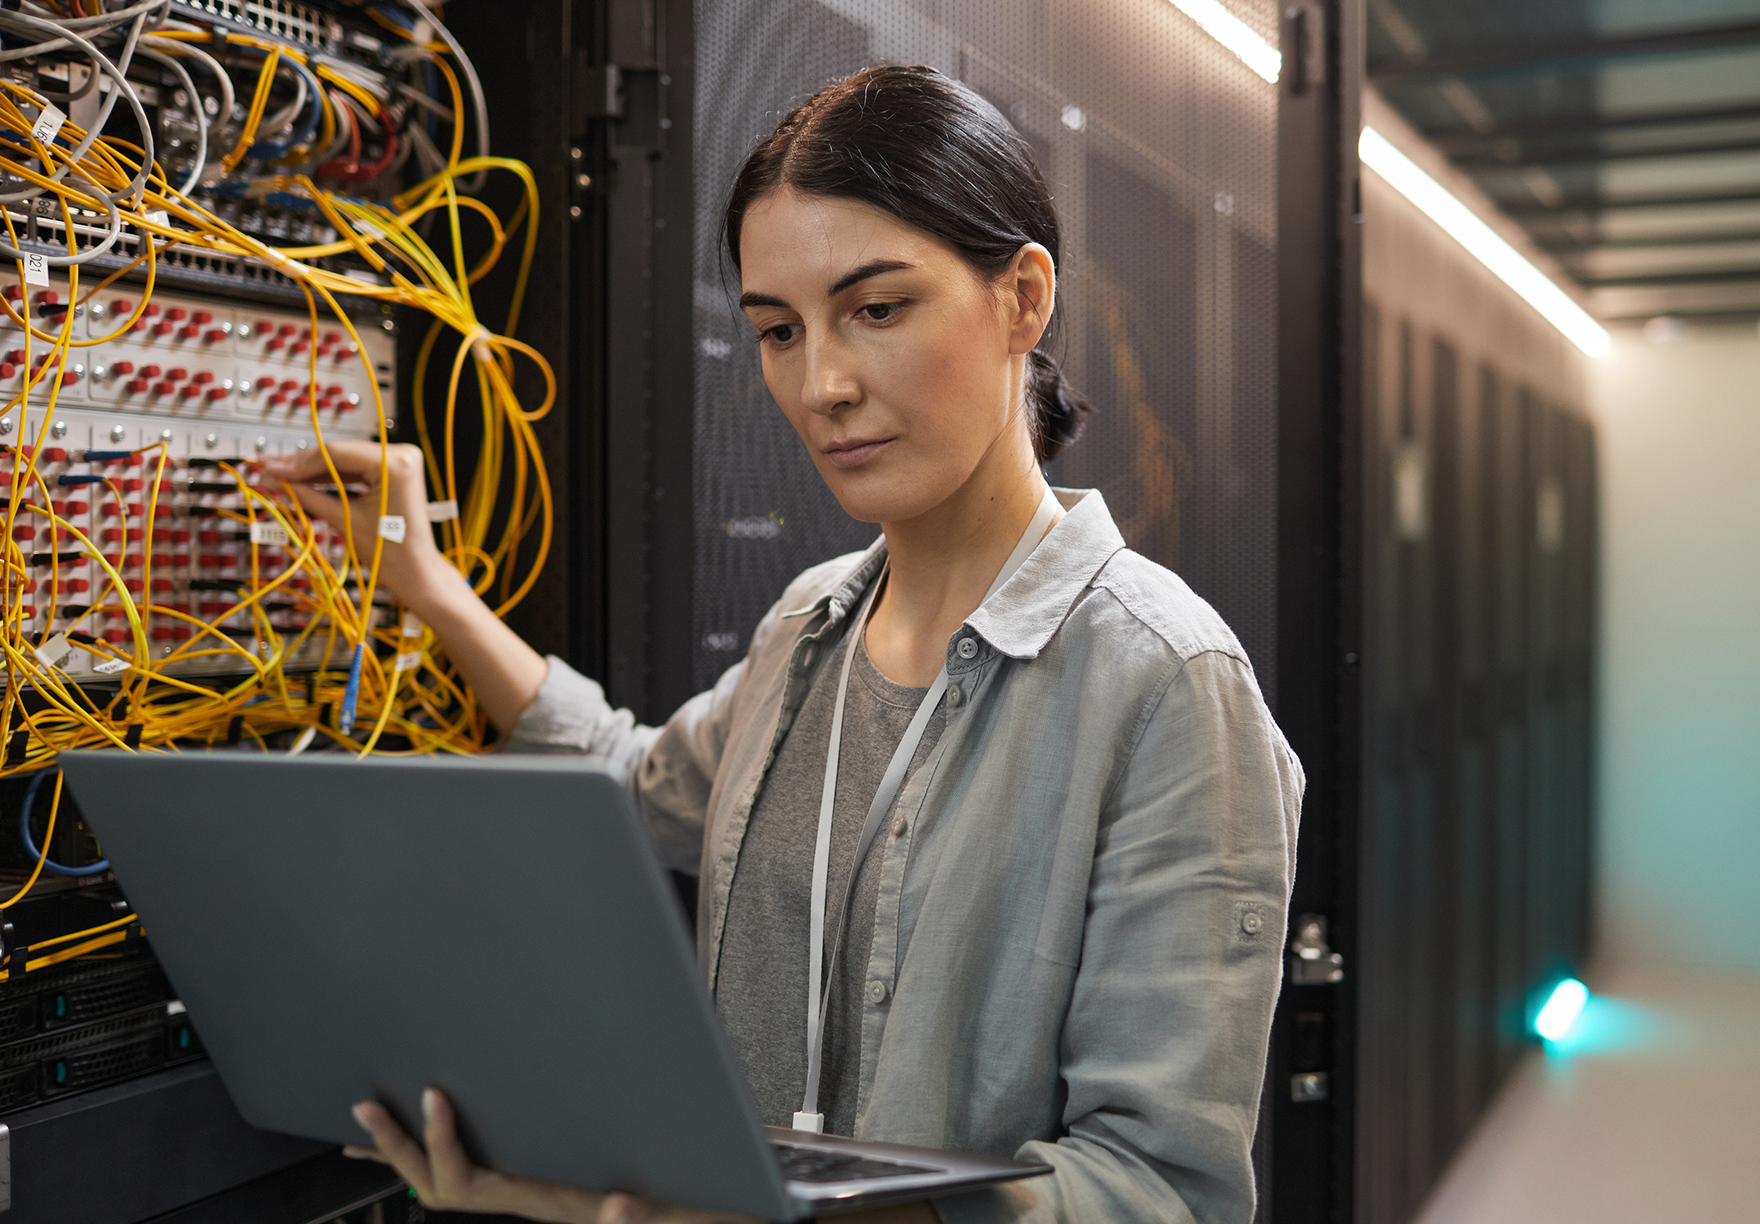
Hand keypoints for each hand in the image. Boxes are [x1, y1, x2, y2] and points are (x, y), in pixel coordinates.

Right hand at [257, 440, 451, 607]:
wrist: (416, 572)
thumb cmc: (391, 552)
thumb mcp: (343, 519)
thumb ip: (306, 495)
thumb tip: (273, 478)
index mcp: (396, 464)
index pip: (335, 454)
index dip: (297, 462)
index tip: (268, 466)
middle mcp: (401, 454)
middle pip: (338, 454)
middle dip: (301, 466)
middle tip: (267, 469)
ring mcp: (399, 461)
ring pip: (344, 460)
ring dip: (312, 471)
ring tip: (279, 476)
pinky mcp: (393, 471)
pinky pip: (355, 469)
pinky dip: (330, 477)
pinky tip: (302, 481)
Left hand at [347, 1088, 762, 1223]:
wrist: (686, 1216)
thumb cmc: (675, 1209)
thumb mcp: (662, 1211)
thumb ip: (636, 1215)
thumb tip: (619, 1207)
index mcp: (540, 1201)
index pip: (466, 1184)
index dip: (441, 1144)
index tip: (435, 1098)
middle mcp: (523, 1201)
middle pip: (438, 1187)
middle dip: (398, 1148)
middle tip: (366, 1109)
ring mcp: (524, 1196)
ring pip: (446, 1184)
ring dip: (407, 1152)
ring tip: (372, 1122)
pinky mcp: (533, 1185)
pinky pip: (469, 1175)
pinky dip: (437, 1154)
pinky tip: (425, 1138)